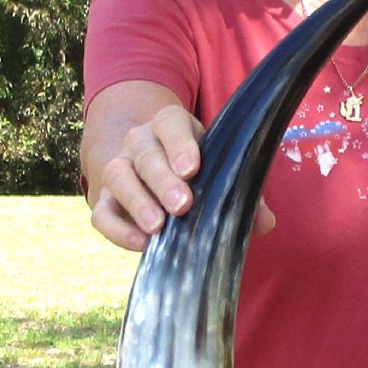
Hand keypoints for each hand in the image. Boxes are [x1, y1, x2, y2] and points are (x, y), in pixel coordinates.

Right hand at [82, 84, 275, 251]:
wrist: (154, 176)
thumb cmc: (199, 175)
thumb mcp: (222, 175)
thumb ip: (244, 195)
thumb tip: (265, 223)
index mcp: (171, 126)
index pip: (170, 123)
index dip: (180, 143)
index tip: (192, 168)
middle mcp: (140, 142)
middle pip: (145, 153)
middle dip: (163, 180)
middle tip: (182, 205)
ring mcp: (119, 169)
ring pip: (118, 176)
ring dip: (138, 201)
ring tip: (158, 227)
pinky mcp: (105, 201)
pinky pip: (102, 213)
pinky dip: (117, 230)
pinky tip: (141, 244)